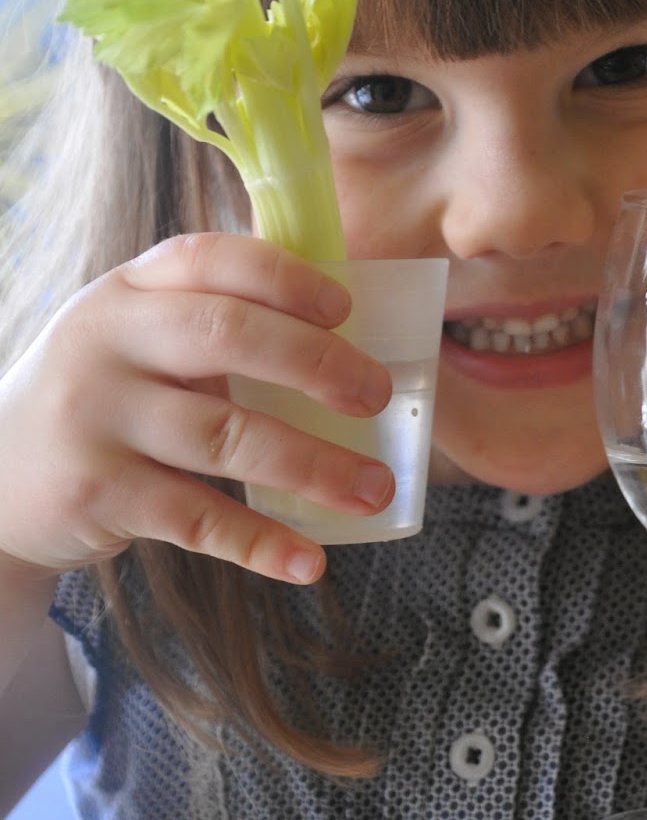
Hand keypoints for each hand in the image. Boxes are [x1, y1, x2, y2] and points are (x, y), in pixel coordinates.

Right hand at [0, 234, 394, 584]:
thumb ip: (212, 326)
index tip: (344, 308)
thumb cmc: (103, 400)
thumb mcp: (133, 340)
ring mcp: (98, 419)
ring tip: (373, 487)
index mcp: (128, 290)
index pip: (211, 259)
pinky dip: (260, 543)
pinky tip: (310, 560)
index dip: (285, 278)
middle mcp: (107, 343)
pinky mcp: (97, 493)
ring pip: (225, 436)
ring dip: (314, 465)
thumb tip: (346, 348)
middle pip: (228, 336)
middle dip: (317, 364)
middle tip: (376, 395)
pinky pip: (197, 519)